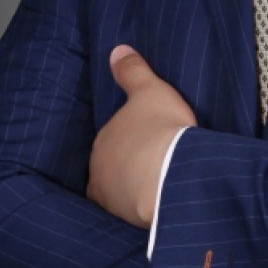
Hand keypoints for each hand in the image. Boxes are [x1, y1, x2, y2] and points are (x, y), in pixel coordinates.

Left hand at [86, 46, 196, 227]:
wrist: (168, 176)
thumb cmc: (161, 130)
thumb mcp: (151, 91)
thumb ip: (132, 71)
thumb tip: (117, 50)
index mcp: (105, 137)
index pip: (113, 137)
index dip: (130, 138)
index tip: (147, 140)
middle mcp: (99, 166)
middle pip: (112, 164)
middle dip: (127, 163)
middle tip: (151, 163)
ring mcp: (108, 194)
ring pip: (116, 189)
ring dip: (129, 187)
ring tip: (152, 187)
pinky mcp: (121, 216)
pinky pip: (126, 211)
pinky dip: (134, 208)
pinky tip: (148, 207)